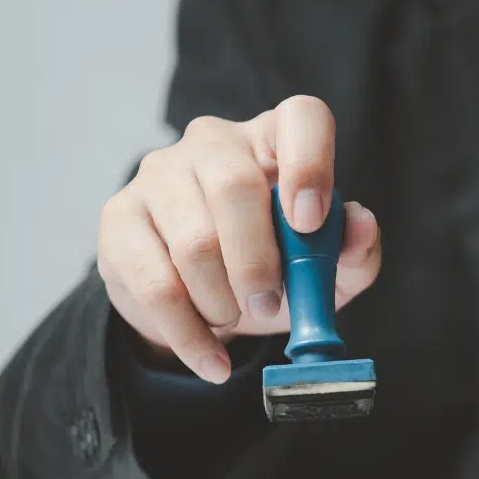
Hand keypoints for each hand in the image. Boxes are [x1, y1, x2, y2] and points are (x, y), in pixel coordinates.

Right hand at [97, 95, 381, 382]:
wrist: (203, 305)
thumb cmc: (275, 270)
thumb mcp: (326, 270)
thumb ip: (353, 251)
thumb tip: (359, 227)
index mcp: (276, 141)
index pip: (301, 118)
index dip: (310, 164)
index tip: (310, 222)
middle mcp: (215, 143)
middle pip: (234, 184)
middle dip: (258, 261)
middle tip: (268, 303)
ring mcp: (160, 175)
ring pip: (194, 242)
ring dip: (223, 301)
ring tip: (234, 319)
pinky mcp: (119, 218)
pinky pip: (156, 285)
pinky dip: (191, 335)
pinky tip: (212, 360)